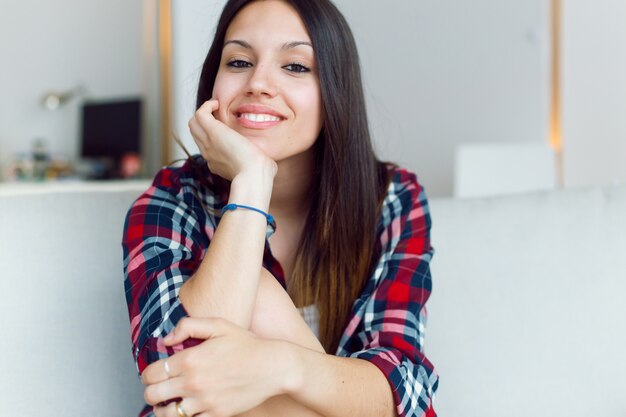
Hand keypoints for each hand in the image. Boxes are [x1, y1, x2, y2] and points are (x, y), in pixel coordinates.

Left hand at [142, 317, 291, 416]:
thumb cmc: (247, 344)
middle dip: (150, 392)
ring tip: (169, 403)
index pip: (151, 373)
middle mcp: (194, 382)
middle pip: (152, 395)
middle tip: (158, 389)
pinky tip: (189, 410)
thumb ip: (188, 326)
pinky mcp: (217, 415)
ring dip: (164, 409)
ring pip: (167, 414)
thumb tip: (166, 339)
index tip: (153, 374)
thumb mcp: (219, 325)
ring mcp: (205, 401)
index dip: (147, 374)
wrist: (274, 366)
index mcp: (191, 359)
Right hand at [188, 99, 276, 181]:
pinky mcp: (212, 132)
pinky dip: (207, 106)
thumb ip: (260, 164)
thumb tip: (268, 163)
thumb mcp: (257, 168)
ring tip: (218, 106)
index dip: (215, 135)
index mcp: (217, 164)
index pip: (209, 147)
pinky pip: (200, 114)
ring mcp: (208, 143)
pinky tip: (219, 103)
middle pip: (197, 134)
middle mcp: (209, 154)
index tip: (228, 128)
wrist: (253, 174)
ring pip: (194, 124)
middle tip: (220, 112)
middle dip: (206, 121)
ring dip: (204, 112)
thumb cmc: (260, 174)